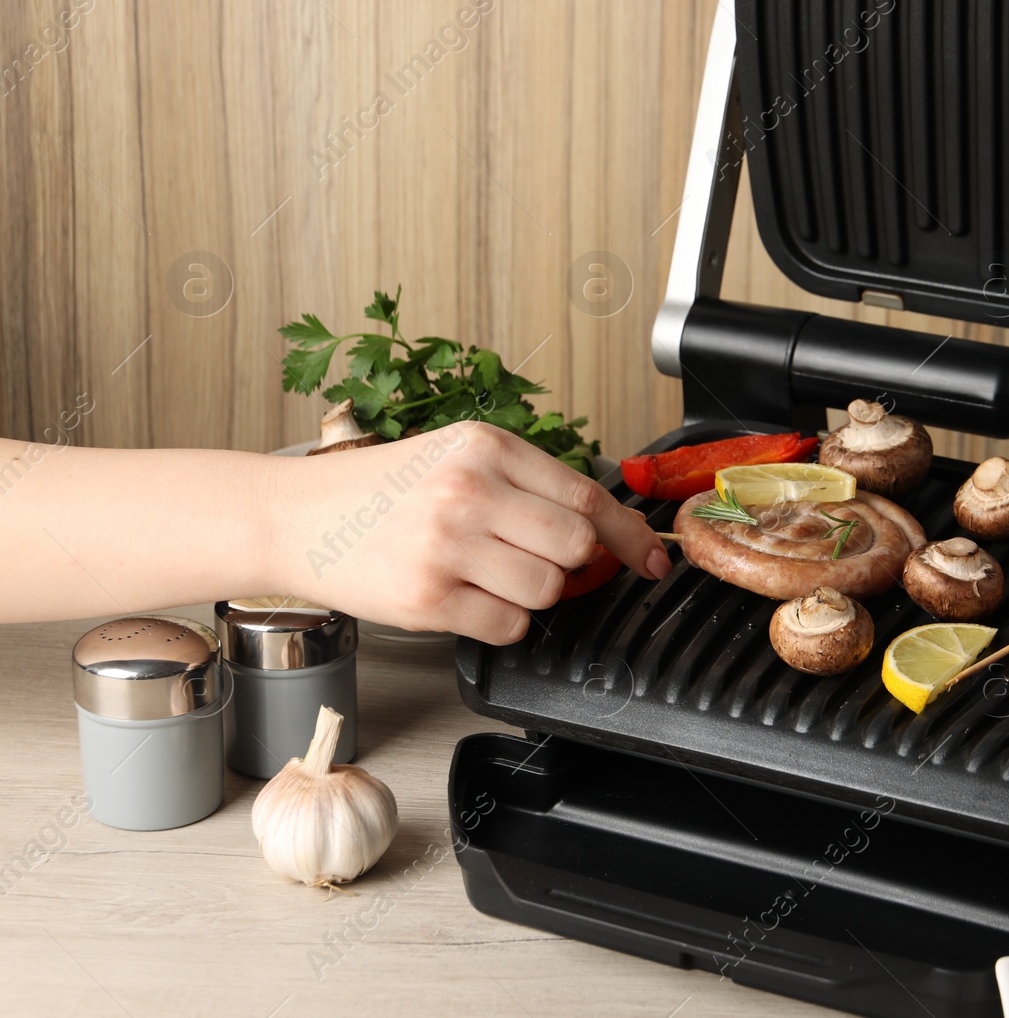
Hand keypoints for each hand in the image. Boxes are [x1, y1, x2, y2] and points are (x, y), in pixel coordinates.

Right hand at [271, 422, 668, 643]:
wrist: (291, 517)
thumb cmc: (375, 492)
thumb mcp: (454, 457)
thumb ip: (524, 483)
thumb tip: (601, 531)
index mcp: (484, 447)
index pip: (587, 494)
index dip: (629, 535)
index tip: (651, 558)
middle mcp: (469, 490)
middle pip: (575, 546)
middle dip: (569, 565)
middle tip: (533, 562)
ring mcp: (448, 546)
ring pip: (548, 590)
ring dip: (533, 595)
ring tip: (487, 577)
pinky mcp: (428, 599)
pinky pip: (509, 627)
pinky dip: (502, 623)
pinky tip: (467, 600)